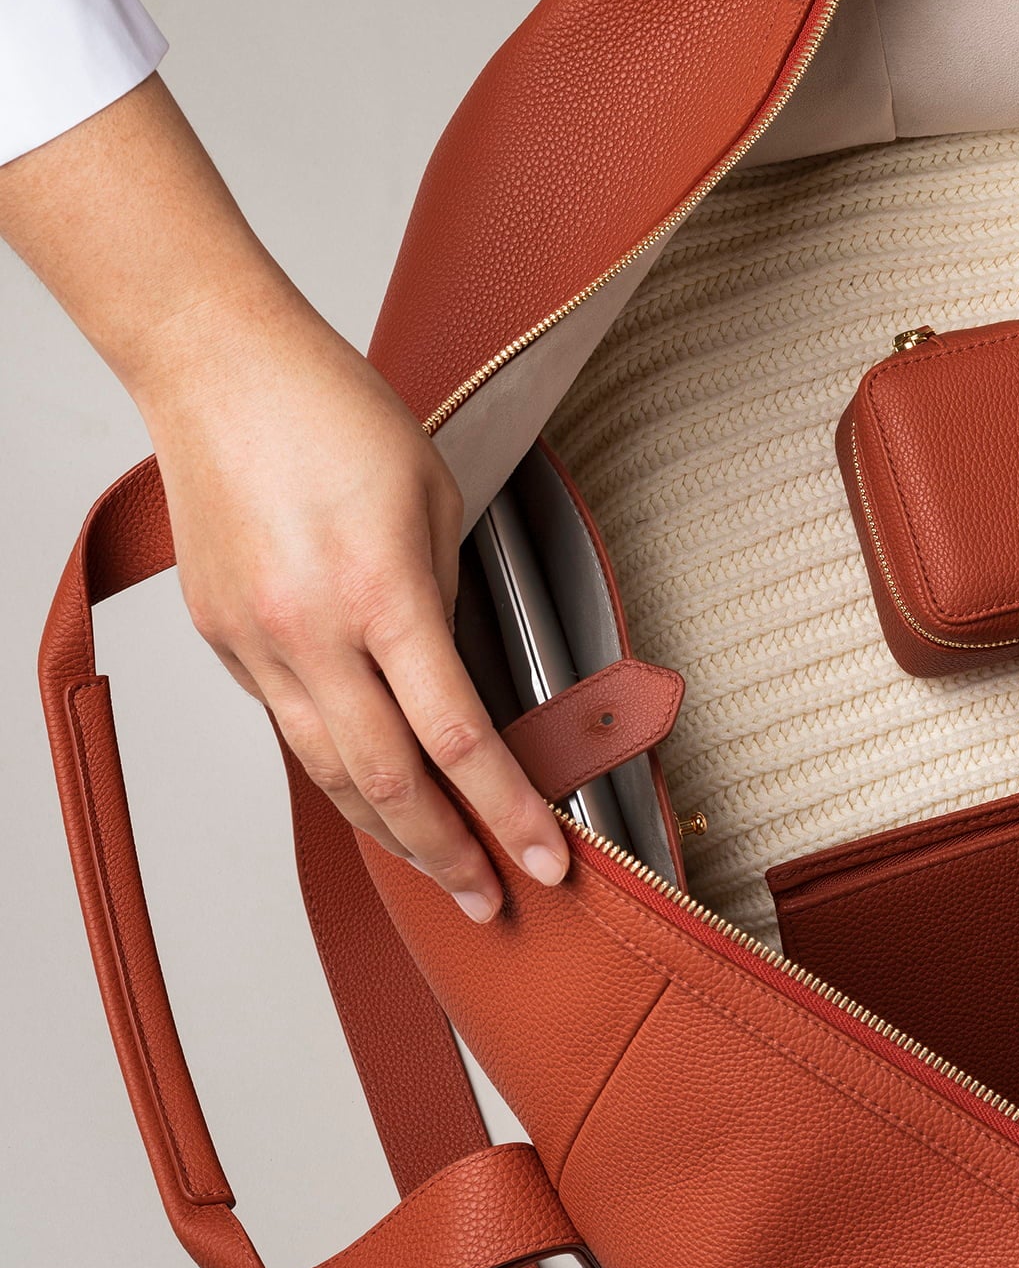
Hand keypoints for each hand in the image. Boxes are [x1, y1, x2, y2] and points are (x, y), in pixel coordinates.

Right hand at [139, 297, 568, 918]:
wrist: (221, 368)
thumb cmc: (338, 412)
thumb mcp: (435, 498)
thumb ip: (444, 597)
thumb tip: (453, 673)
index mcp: (381, 594)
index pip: (457, 737)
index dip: (508, 810)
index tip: (547, 857)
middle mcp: (309, 632)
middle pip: (383, 783)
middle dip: (447, 854)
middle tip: (493, 898)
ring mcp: (255, 642)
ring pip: (325, 772)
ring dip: (388, 832)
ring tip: (440, 868)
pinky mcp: (222, 638)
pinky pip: (288, 724)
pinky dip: (335, 767)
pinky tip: (372, 788)